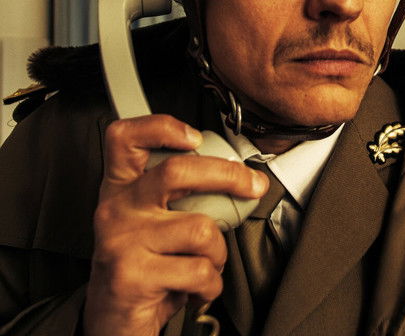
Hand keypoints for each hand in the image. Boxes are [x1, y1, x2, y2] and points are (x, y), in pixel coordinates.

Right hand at [83, 114, 267, 335]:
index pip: (125, 136)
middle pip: (177, 171)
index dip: (162, 126)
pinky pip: (198, 270)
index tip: (195, 136)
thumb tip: (237, 176)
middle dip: (229, 176)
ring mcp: (121, 240)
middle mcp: (116, 207)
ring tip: (206, 262)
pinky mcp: (132, 275)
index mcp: (121, 186)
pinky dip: (210, 284)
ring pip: (200, 228)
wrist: (114, 319)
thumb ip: (179, 193)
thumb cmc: (142, 262)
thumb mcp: (151, 219)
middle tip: (252, 186)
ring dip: (218, 252)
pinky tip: (195, 287)